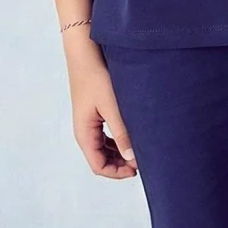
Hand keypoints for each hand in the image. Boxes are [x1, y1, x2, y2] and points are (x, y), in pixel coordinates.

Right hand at [63, 34, 137, 177]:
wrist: (85, 53)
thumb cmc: (95, 77)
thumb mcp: (112, 107)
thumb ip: (122, 133)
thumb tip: (132, 159)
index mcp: (84, 133)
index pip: (98, 166)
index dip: (117, 173)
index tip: (138, 169)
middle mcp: (84, 132)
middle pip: (101, 160)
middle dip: (120, 165)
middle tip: (143, 161)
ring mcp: (89, 123)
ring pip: (104, 150)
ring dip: (120, 154)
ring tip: (140, 150)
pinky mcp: (94, 115)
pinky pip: (105, 137)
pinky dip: (117, 142)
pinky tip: (132, 137)